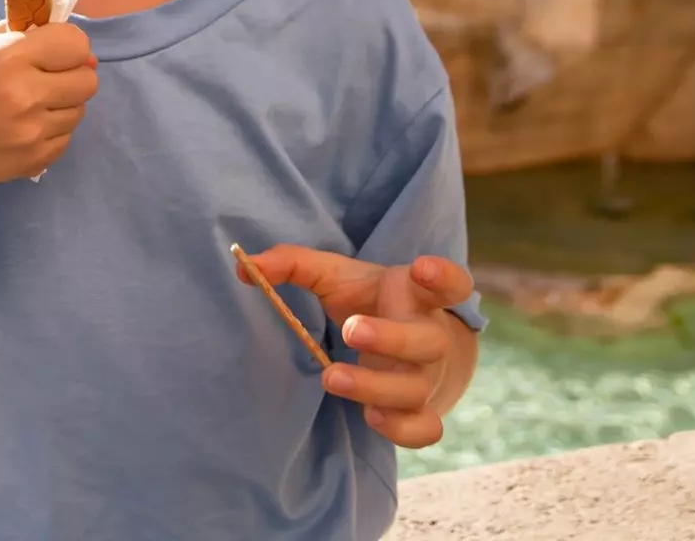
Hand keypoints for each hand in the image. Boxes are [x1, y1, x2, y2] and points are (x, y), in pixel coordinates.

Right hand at [0, 22, 98, 187]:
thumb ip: (27, 34)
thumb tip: (82, 49)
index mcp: (9, 58)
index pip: (76, 44)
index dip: (69, 45)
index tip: (54, 50)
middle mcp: (25, 96)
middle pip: (88, 80)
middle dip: (72, 75)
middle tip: (45, 78)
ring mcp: (33, 132)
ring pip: (80, 109)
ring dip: (62, 104)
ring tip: (30, 104)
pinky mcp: (37, 160)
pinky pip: (68, 136)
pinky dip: (53, 129)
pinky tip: (25, 126)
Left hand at [238, 246, 474, 447]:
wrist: (402, 344)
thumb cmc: (366, 302)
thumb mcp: (334, 276)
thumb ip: (293, 265)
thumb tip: (245, 266)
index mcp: (415, 296)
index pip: (450, 282)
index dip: (443, 276)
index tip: (422, 269)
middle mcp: (429, 337)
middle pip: (428, 341)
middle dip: (391, 337)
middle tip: (351, 329)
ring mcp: (426, 377)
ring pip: (415, 388)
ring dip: (376, 385)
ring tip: (332, 377)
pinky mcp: (420, 410)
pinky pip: (425, 430)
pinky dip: (402, 429)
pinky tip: (370, 418)